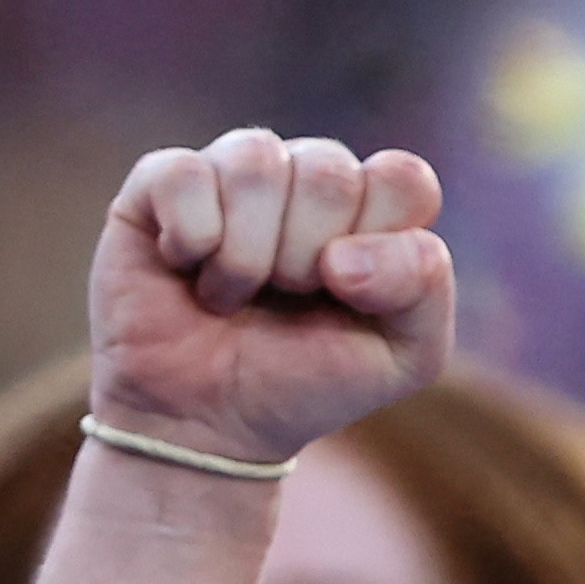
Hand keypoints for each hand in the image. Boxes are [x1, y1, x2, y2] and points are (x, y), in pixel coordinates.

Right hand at [91, 131, 454, 470]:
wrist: (207, 422)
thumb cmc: (308, 381)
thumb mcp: (404, 356)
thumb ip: (423, 287)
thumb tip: (342, 254)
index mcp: (373, 206)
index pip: (403, 177)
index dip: (380, 238)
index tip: (350, 291)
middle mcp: (305, 176)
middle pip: (329, 172)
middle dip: (307, 258)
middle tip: (284, 299)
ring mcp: (232, 173)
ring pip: (256, 161)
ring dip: (248, 253)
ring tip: (233, 295)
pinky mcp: (160, 183)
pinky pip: (182, 173)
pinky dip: (190, 237)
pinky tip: (186, 269)